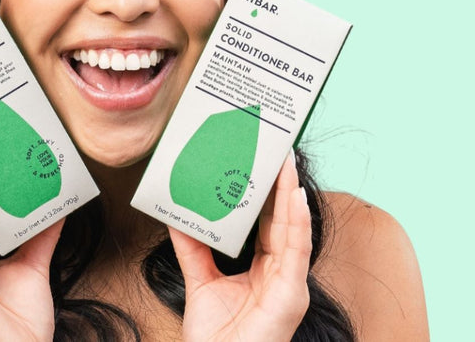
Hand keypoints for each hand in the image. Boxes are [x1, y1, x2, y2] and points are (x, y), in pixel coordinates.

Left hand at [169, 154, 311, 341]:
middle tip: (277, 151)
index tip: (262, 163)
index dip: (268, 194)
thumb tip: (176, 216)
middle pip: (285, 221)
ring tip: (286, 164)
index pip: (270, 224)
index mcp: (265, 270)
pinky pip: (298, 251)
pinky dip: (298, 222)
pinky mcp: (292, 294)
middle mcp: (282, 274)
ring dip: (292, 194)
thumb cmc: (216, 339)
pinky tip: (296, 198)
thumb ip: (192, 249)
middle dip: (282, 185)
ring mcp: (291, 284)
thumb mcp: (200, 282)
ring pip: (295, 229)